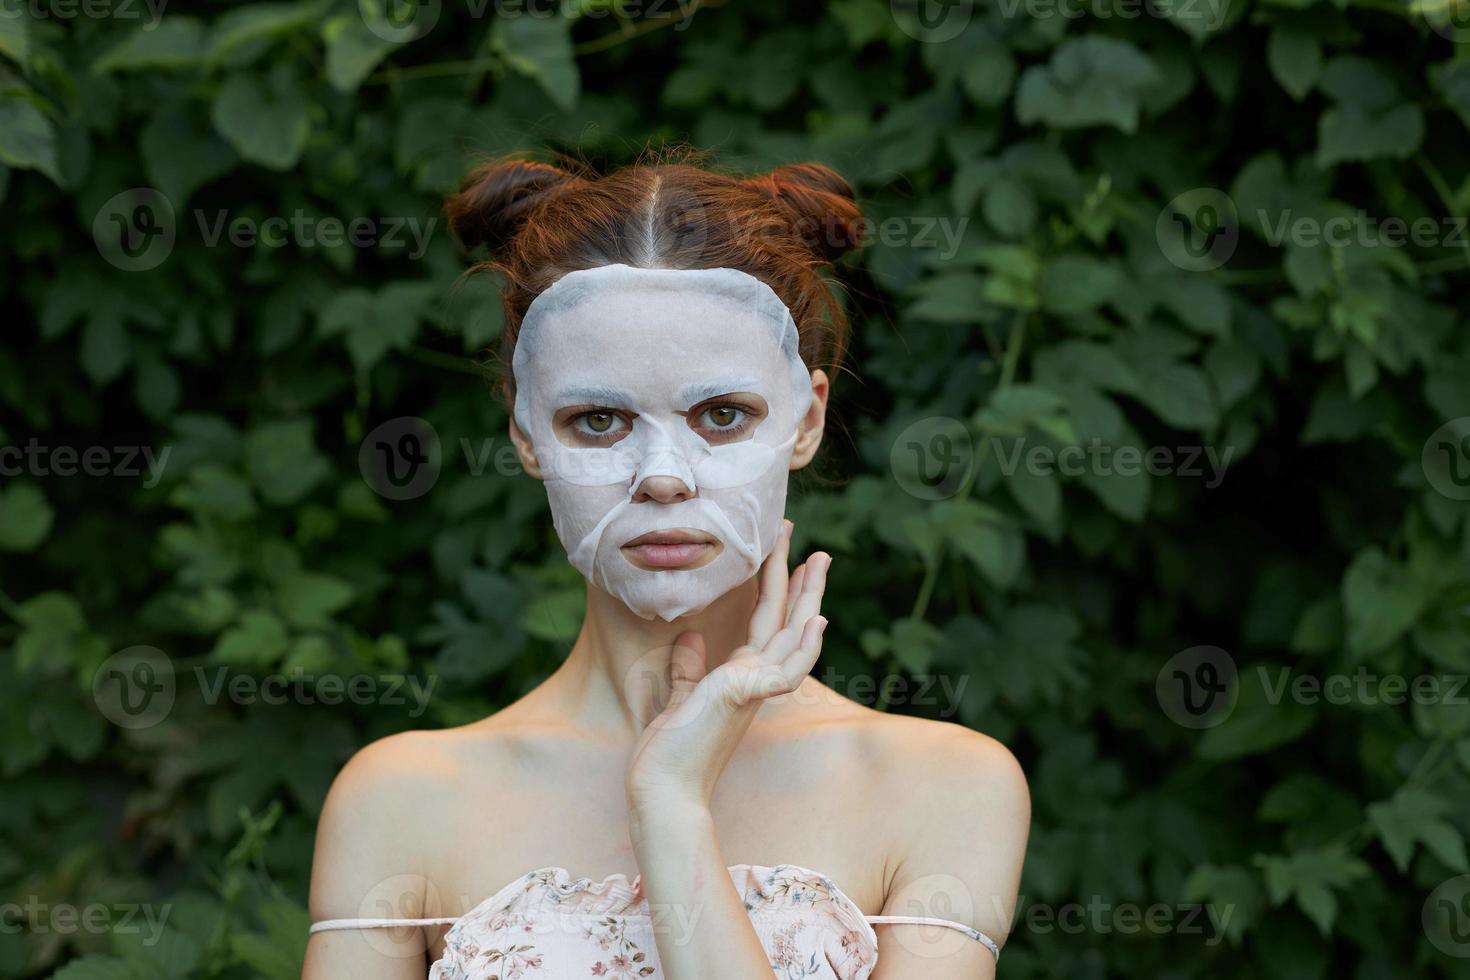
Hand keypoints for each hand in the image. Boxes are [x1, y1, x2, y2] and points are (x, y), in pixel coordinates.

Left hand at [625, 519, 829, 815]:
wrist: (661, 789)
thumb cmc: (669, 752)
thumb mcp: (678, 697)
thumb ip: (689, 668)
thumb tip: (692, 637)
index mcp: (741, 677)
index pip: (766, 623)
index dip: (776, 588)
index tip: (784, 557)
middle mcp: (754, 680)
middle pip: (785, 621)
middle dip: (799, 580)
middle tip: (815, 546)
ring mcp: (754, 690)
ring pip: (791, 636)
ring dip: (807, 599)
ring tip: (816, 561)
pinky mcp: (745, 699)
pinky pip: (786, 672)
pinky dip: (804, 649)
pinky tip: (816, 623)